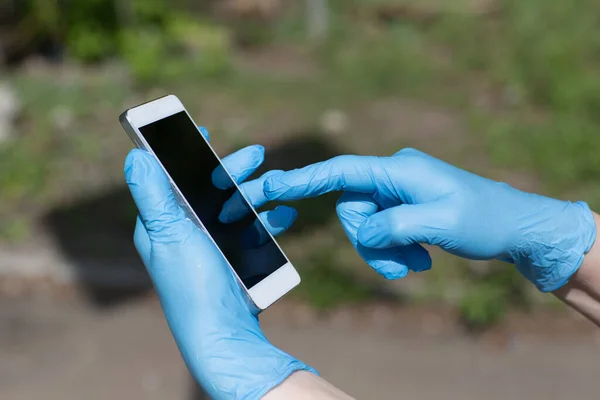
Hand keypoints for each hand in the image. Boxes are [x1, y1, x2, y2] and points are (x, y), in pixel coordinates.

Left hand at [124, 128, 313, 399]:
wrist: (223, 333)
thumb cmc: (192, 284)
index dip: (184, 154)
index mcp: (164, 223)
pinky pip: (254, 232)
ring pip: (235, 208)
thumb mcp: (169, 233)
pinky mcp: (235, 261)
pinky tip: (286, 215)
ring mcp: (213, 247)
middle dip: (232, 170)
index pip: (171, 179)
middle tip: (256, 154)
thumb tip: (135, 156)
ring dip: (256, 192)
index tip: (202, 132)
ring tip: (276, 183)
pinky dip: (269, 220)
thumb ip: (153, 194)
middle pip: (209, 190)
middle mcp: (186, 233)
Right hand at [234, 148, 594, 291]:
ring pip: (366, 227)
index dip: (306, 179)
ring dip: (386, 252)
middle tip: (402, 265)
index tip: (273, 183)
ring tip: (417, 264)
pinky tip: (421, 261)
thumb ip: (392, 225)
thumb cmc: (482, 220)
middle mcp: (392, 176)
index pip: (342, 171)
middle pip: (352, 210)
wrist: (514, 226)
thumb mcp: (439, 225)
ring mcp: (397, 192)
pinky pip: (382, 232)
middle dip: (370, 243)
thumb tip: (364, 231)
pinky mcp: (403, 207)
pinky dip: (395, 251)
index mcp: (397, 169)